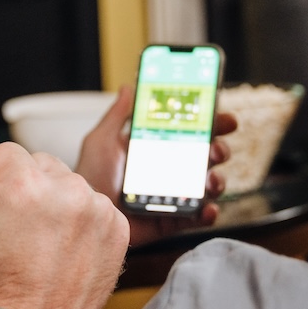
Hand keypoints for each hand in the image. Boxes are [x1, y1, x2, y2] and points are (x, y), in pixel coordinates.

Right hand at [0, 142, 128, 308]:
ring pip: (66, 182)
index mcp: (24, 184)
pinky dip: (78, 220)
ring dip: (54, 202)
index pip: (4, 152)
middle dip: (25, 186)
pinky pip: (91, 204)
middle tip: (17, 226)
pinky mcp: (116, 226)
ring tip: (41, 239)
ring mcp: (97, 208)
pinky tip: (63, 246)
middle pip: (39, 163)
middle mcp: (66, 190)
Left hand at [74, 86, 237, 246]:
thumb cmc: (90, 176)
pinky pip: (196, 218)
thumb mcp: (101, 140)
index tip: (224, 117)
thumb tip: (128, 87)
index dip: (212, 123)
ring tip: (211, 180)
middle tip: (215, 149)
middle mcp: (170, 171)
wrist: (84, 211)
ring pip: (208, 186)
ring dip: (217, 181)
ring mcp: (173, 196)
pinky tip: (208, 209)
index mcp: (157, 148)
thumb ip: (117, 115)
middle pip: (206, 157)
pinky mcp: (171, 221)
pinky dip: (208, 214)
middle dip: (219, 150)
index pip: (191, 132)